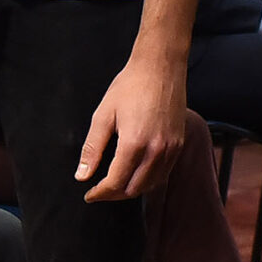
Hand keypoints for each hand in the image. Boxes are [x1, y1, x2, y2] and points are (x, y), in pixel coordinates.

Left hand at [75, 43, 186, 200]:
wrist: (161, 67)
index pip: (116, 183)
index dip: (100, 193)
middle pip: (133, 189)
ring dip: (131, 189)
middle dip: (114, 194)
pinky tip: (136, 172)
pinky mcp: (179, 144)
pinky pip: (163, 173)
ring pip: (150, 185)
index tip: (89, 194)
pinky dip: (148, 179)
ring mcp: (171, 148)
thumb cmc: (130, 86)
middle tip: (100, 190)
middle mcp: (156, 150)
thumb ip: (92, 148)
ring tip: (116, 184)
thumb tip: (82, 175)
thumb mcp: (103, 115)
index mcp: (134, 143)